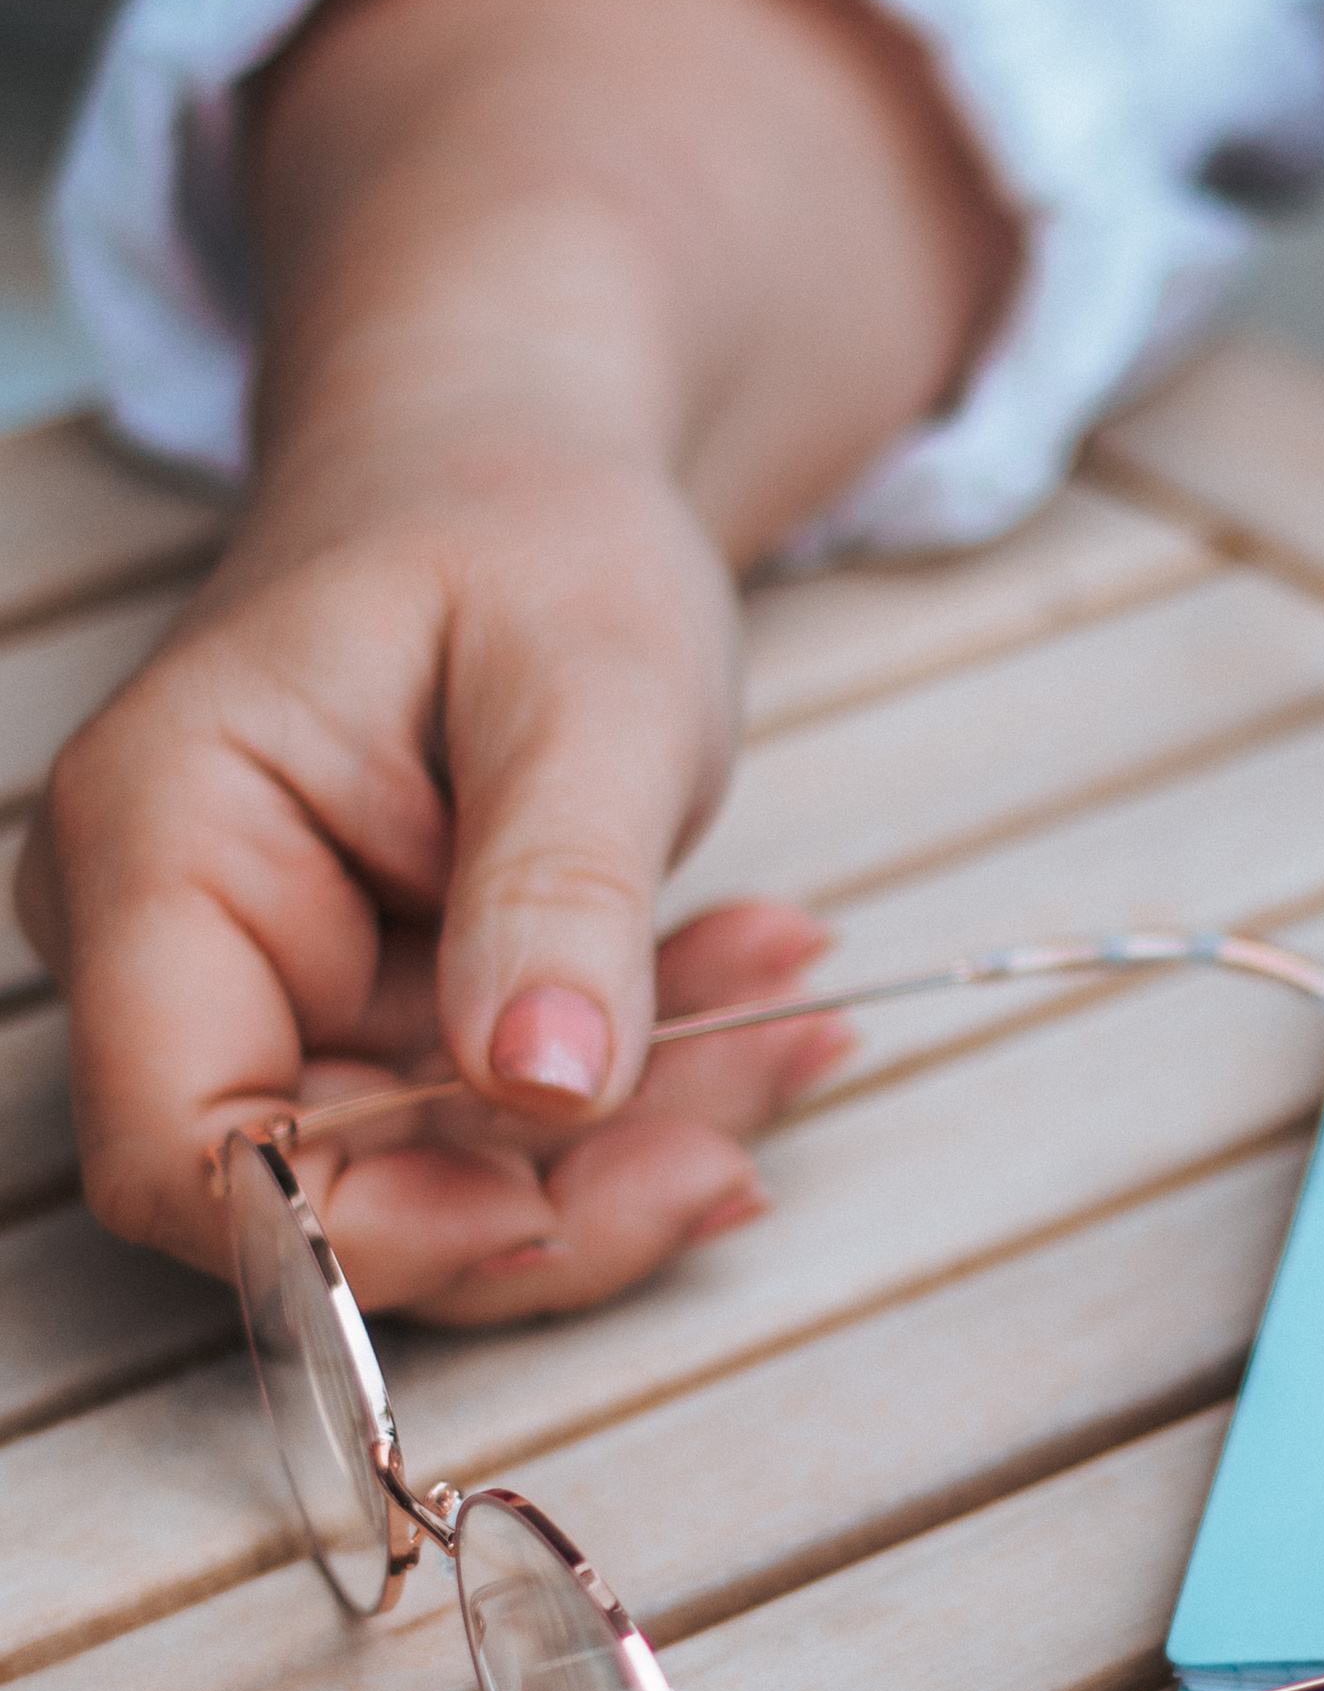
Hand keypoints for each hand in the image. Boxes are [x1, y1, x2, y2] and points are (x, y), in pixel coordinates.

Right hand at [19, 0, 1013, 1316]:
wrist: (521, 458)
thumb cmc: (524, 524)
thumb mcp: (586, 687)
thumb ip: (557, 892)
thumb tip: (545, 1091)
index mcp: (162, 847)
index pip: (185, 1150)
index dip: (363, 1233)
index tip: (561, 1209)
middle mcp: (184, 947)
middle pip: (335, 1195)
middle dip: (562, 1190)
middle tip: (755, 1107)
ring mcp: (281, 992)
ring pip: (450, 1178)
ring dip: (641, 1130)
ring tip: (794, 1008)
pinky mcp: (379, 1017)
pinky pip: (509, 1123)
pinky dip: (651, 1081)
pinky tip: (762, 991)